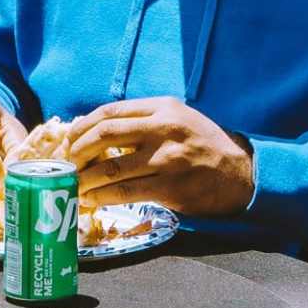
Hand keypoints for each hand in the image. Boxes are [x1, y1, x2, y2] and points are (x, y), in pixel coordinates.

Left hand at [49, 99, 255, 216]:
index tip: (70, 139)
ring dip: (86, 178)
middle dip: (79, 150)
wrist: (239, 172)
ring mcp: (167, 159)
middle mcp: (164, 129)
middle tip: (68, 162)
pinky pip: (126, 192)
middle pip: (105, 134)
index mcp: (163, 108)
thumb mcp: (178, 118)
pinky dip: (103, 197)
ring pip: (111, 168)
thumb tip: (95, 130)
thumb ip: (144, 120)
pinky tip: (92, 200)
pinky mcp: (170, 187)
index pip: (111, 112)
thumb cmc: (202, 144)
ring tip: (75, 184)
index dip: (83, 126)